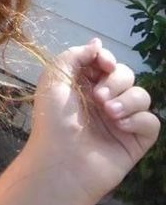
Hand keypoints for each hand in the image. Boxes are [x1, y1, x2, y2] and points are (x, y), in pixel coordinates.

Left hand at [27, 38, 159, 204]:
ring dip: (127, 100)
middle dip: (116, 80)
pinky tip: (121, 126)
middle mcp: (104, 100)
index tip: (103, 65)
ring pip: (142, 95)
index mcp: (84, 85)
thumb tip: (97, 43)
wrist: (62, 161)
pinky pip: (151, 121)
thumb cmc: (53, 120)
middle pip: (126, 75)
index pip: (106, 62)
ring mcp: (121, 120)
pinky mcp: (135, 140)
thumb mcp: (54, 78)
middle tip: (99, 97)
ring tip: (109, 113)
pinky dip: (138, 120)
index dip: (107, 59)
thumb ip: (75, 56)